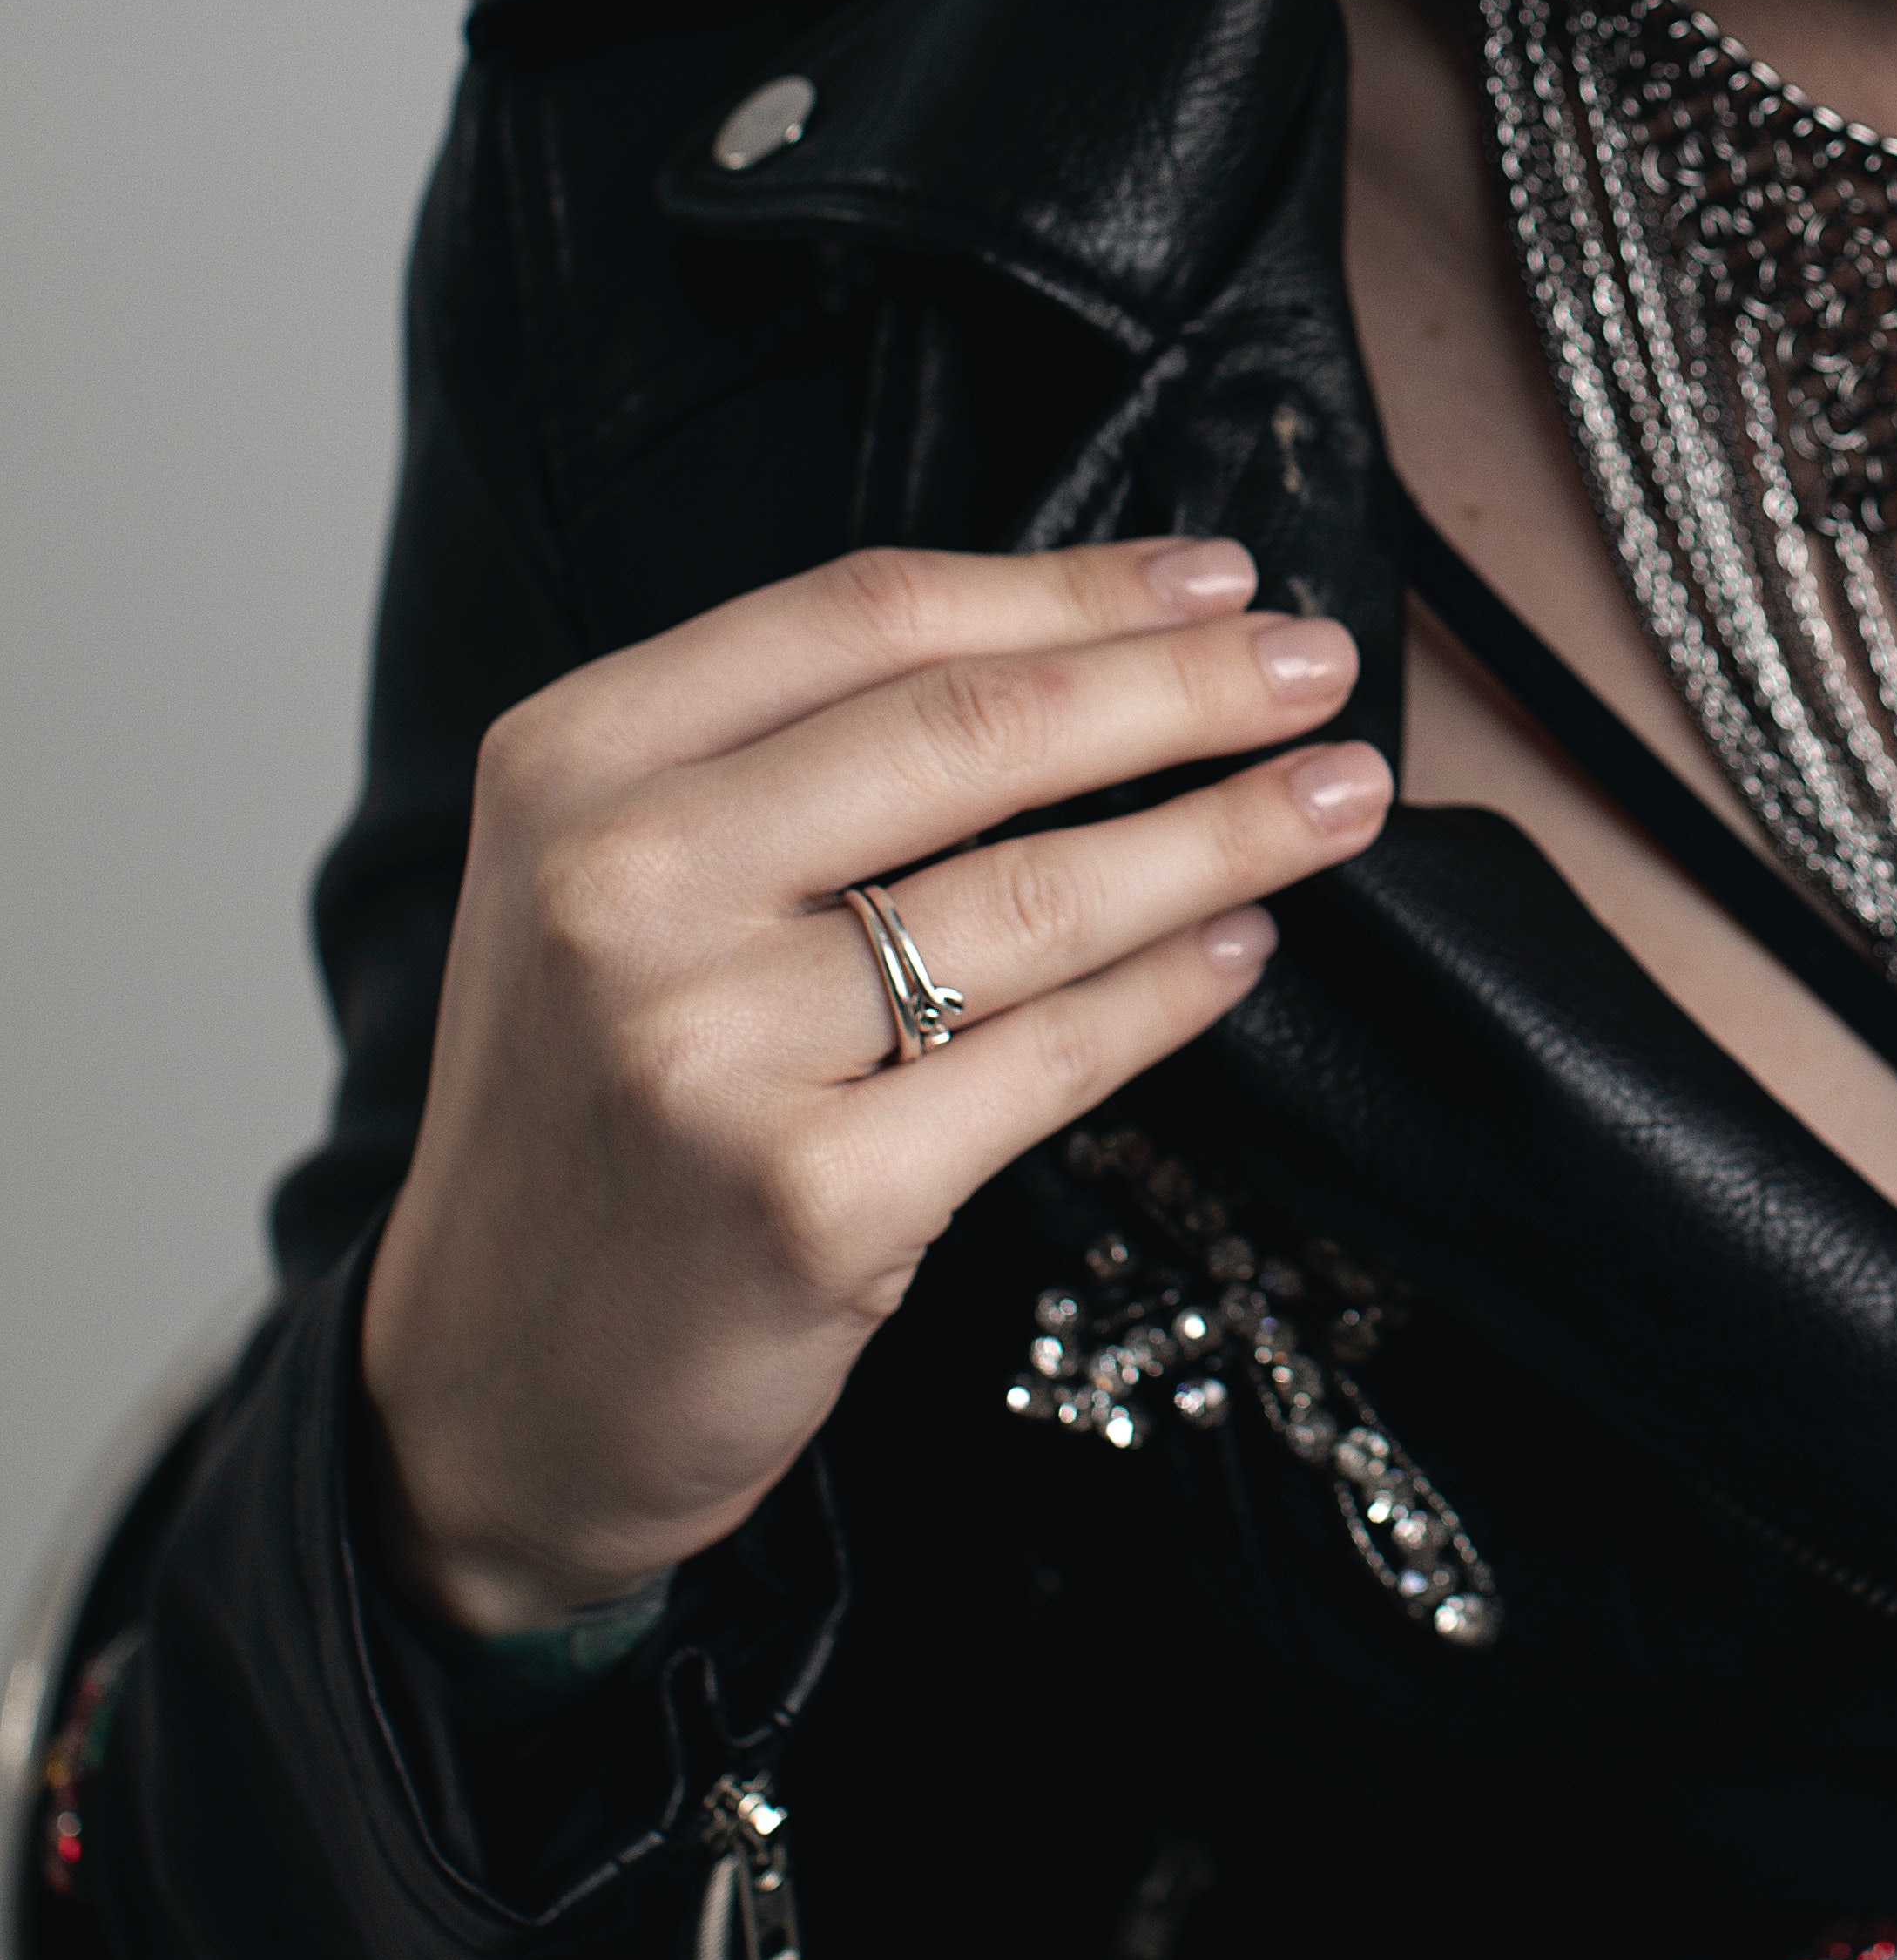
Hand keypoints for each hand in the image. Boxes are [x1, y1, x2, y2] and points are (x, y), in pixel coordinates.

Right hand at [358, 538, 1388, 1632]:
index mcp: (575, 762)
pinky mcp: (806, 1198)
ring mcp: (707, 1046)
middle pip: (969, 730)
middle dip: (1182, 687)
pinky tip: (1243, 946)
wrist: (496, 1384)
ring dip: (1222, 833)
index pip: (867, 616)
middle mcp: (620, 886)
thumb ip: (793, 760)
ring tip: (1337, 797)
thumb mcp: (621, 884)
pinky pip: (1045, 1060)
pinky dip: (1170, 993)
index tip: (1219, 576)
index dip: (1071, 587)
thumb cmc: (599, 1107)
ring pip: (1031, 895)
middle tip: (1321, 666)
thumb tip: (1092, 645)